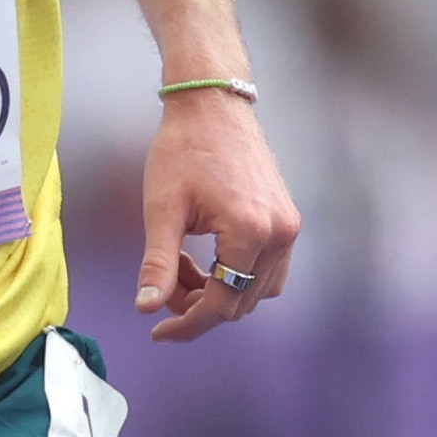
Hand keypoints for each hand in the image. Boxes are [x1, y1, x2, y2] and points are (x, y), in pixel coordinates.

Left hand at [135, 90, 299, 341]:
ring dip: (217, 290)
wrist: (212, 106)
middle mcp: (280, 234)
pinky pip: (265, 268)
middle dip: (198, 304)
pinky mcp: (286, 219)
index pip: (221, 303)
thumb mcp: (161, 210)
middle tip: (162, 286)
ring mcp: (288, 227)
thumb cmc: (183, 150)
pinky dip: (234, 273)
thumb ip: (157, 264)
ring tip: (179, 263)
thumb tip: (147, 308)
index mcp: (250, 232)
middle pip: (241, 301)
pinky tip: (202, 255)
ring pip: (255, 289)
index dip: (187, 324)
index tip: (158, 331)